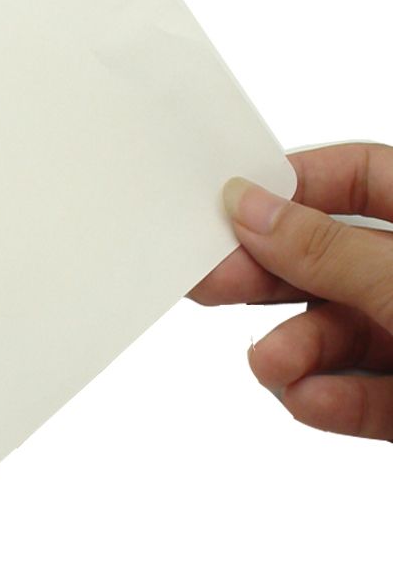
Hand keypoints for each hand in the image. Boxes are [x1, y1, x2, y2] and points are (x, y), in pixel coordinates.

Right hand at [189, 142, 392, 438]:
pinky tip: (313, 400)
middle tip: (210, 282)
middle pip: (331, 258)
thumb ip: (332, 251)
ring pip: (340, 332)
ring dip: (296, 351)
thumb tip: (252, 209)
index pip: (360, 176)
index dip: (295, 185)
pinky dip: (335, 398)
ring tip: (272, 366)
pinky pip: (365, 393)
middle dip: (270, 276)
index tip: (232, 204)